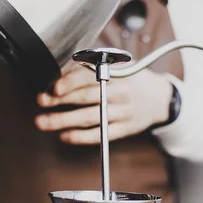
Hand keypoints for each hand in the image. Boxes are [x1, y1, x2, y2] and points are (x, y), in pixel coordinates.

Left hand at [35, 65, 172, 144]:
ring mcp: (123, 112)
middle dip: (61, 101)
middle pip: (87, 98)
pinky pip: (101, 135)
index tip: (54, 87)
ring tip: (43, 122)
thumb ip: (94, 67)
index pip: (91, 76)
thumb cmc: (134, 80)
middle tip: (42, 102)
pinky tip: (65, 136)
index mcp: (118, 74)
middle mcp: (121, 93)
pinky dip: (82, 137)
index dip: (71, 82)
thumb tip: (62, 72)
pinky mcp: (125, 129)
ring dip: (64, 120)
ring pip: (90, 118)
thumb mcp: (119, 66)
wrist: (161, 98)